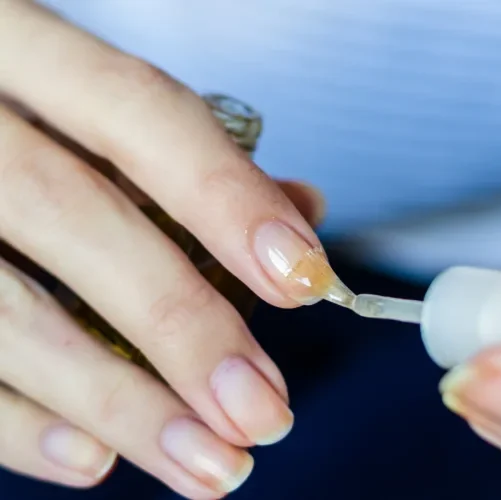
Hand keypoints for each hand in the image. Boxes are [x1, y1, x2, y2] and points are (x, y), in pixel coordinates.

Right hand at [0, 1, 327, 497]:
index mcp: (21, 51)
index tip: (302, 278)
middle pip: (76, 218)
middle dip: (184, 327)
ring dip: (123, 404)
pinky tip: (98, 458)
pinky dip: (21, 425)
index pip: (139, 114)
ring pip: (11, 313)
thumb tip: (301, 207)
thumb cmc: (30, 121)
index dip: (226, 197)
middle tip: (263, 411)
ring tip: (211, 464)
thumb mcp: (94, 109)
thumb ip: (196, 156)